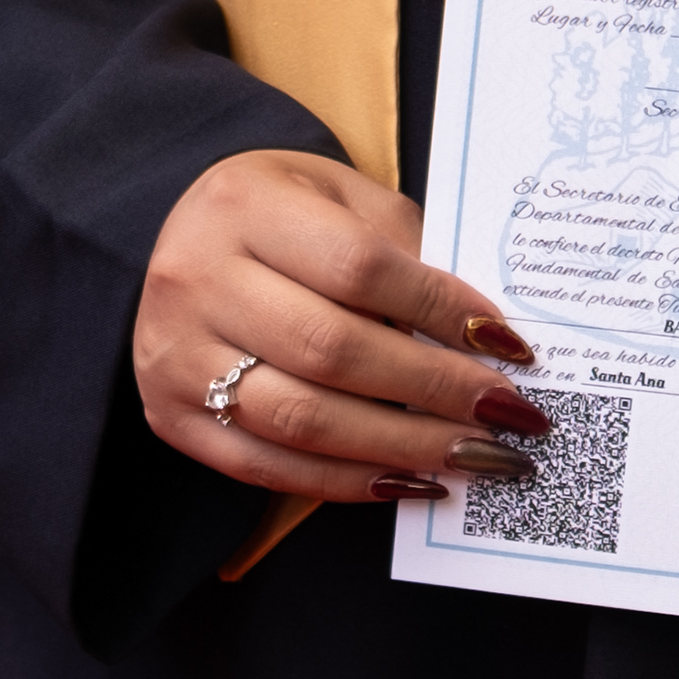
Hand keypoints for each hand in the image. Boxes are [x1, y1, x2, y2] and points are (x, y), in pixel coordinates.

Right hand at [134, 150, 549, 505]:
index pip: (357, 268)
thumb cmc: (279, 214)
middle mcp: (197, 279)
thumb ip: (403, 249)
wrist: (173, 238)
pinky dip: (346, 483)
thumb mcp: (339, 195)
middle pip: (332, 350)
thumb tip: (482, 335)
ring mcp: (174, 354)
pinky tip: (409, 481)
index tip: (508, 345)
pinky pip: (267, 467)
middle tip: (509, 414)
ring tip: (477, 457)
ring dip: (402, 446)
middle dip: (435, 389)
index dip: (439, 311)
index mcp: (244, 206)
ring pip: (301, 419)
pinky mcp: (169, 416)